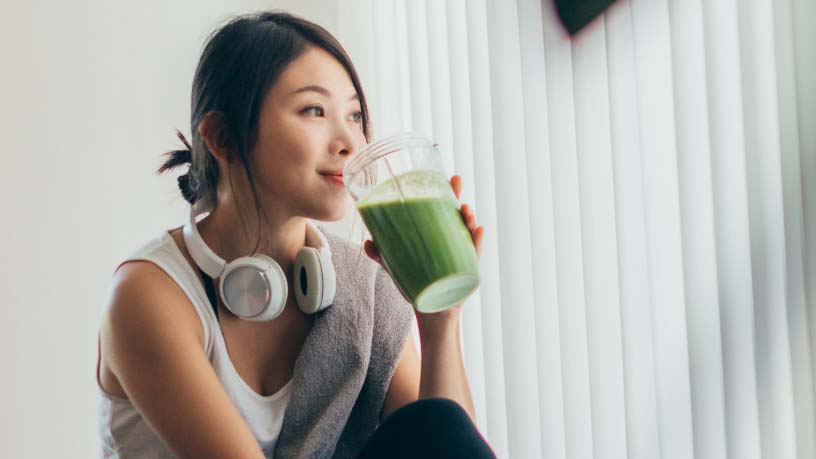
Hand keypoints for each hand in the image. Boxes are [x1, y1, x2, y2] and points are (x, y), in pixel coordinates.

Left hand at [363, 175, 483, 317]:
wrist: (431, 312)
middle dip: (459, 197)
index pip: (444, 210)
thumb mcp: (397, 267)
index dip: (447, 193)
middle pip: (458, 216)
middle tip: (456, 181)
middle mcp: (454, 243)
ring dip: (469, 218)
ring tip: (465, 210)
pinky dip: (477, 242)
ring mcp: (463, 256)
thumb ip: (382, 255)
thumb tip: (367, 242)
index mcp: (439, 237)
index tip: (447, 176)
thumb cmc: (417, 285)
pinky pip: (475, 255)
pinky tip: (479, 231)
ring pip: (469, 233)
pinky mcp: (468, 272)